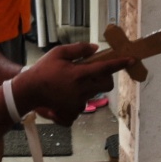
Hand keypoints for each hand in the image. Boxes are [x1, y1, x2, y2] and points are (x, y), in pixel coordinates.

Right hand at [11, 42, 129, 125]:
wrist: (29, 91)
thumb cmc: (43, 70)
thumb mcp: (58, 53)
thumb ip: (79, 49)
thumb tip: (96, 49)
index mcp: (78, 74)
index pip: (105, 68)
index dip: (120, 63)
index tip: (131, 59)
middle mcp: (81, 89)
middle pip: (106, 84)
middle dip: (106, 78)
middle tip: (94, 73)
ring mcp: (78, 103)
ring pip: (95, 94)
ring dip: (90, 87)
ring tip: (72, 84)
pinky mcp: (73, 112)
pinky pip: (83, 105)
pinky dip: (79, 100)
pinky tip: (67, 95)